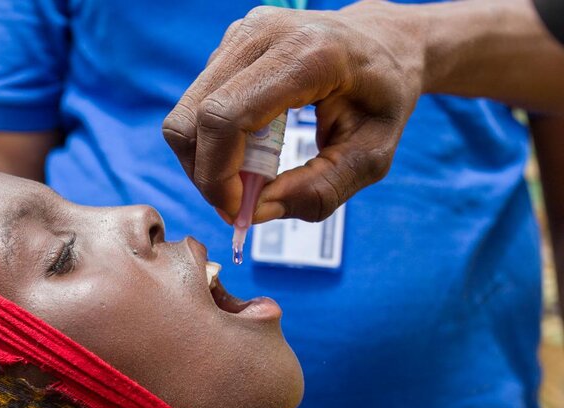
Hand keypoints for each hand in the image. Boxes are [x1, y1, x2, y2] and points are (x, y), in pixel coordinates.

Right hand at [162, 0, 424, 223]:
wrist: (382, 42)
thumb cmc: (383, 97)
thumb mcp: (372, 156)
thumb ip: (321, 191)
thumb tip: (257, 211)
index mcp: (309, 55)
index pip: (225, 118)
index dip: (218, 175)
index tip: (239, 211)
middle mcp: (264, 35)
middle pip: (192, 119)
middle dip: (205, 175)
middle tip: (237, 204)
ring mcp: (240, 35)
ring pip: (184, 116)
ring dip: (205, 162)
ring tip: (247, 178)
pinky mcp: (228, 45)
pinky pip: (195, 107)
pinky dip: (211, 144)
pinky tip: (248, 152)